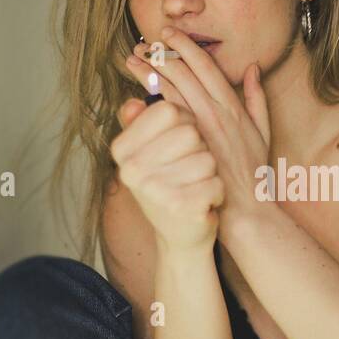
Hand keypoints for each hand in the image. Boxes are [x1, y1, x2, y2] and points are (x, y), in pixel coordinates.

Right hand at [110, 94, 222, 253]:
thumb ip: (141, 124)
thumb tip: (134, 103)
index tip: (180, 142)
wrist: (180, 236)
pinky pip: (216, 182)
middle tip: (188, 170)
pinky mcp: (181, 208)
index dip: (185, 122)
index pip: (168, 110)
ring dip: (209, 173)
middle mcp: (132, 169)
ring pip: (207, 158)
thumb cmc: (168, 185)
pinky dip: (216, 193)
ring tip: (195, 186)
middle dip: (199, 149)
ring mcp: (155, 190)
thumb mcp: (148, 154)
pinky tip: (203, 203)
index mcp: (122, 149)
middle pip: (190, 132)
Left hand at [126, 30, 271, 237]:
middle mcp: (216, 113)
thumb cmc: (253, 171)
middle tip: (144, 44)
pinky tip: (137, 88)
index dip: (185, 47)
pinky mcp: (187, 146)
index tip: (169, 35)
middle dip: (162, 54)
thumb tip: (251, 67)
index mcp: (233, 106)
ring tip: (134, 59)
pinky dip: (151, 99)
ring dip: (151, 73)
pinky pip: (166, 116)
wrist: (246, 208)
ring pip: (172, 91)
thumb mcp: (263, 130)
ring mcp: (200, 130)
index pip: (206, 66)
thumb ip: (257, 97)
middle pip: (184, 73)